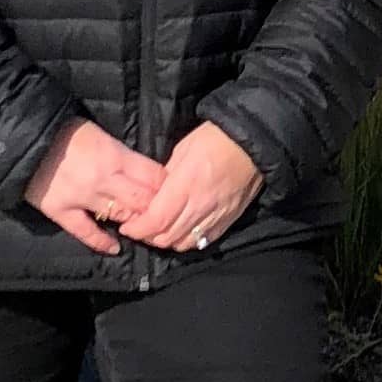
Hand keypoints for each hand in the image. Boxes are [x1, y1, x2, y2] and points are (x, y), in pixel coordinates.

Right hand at [24, 119, 168, 256]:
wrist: (23, 138)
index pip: (153, 176)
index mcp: (115, 154)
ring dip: (134, 223)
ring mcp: (81, 196)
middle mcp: (102, 178)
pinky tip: (115, 248)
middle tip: (164, 216)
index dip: (167, 187)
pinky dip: (102, 242)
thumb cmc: (65, 131)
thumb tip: (145, 173)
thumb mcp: (101, 134)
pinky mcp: (60, 210)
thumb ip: (122, 155)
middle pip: (142, 200)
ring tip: (143, 229)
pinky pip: (86, 232)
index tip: (173, 193)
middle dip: (156, 208)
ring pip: (120, 216)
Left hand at [115, 122, 264, 254]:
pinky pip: (205, 240)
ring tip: (159, 232)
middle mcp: (201, 205)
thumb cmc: (217, 138)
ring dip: (167, 241)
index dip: (138, 229)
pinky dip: (189, 241)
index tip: (127, 227)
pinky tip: (183, 232)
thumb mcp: (183, 150)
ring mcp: (217, 215)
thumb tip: (155, 193)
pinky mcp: (230, 219)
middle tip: (140, 229)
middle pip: (167, 236)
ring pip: (185, 243)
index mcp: (186, 185)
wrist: (253, 142)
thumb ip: (167, 176)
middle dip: (148, 237)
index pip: (156, 220)